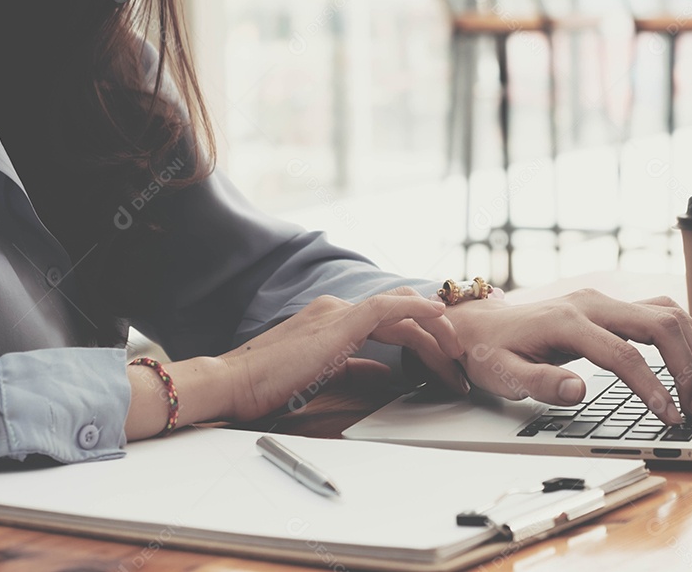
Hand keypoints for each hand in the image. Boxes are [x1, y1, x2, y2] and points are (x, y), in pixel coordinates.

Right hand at [218, 288, 462, 419]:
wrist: (233, 382)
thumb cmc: (267, 384)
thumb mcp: (322, 375)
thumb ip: (355, 368)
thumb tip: (384, 375)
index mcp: (333, 319)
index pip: (390, 320)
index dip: (422, 336)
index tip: (443, 359)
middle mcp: (337, 309)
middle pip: (402, 314)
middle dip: (436, 337)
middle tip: (457, 365)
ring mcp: (337, 312)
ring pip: (401, 311)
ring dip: (434, 334)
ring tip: (455, 358)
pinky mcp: (338, 322)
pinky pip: (387, 307)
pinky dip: (416, 309)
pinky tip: (439, 318)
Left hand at [443, 289, 691, 423]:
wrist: (477, 325)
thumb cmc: (489, 353)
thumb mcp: (503, 375)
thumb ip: (540, 383)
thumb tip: (578, 391)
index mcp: (566, 323)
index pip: (623, 355)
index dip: (653, 387)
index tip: (671, 417)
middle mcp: (590, 303)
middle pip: (658, 324)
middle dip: (685, 366)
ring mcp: (601, 300)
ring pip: (665, 311)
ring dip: (691, 347)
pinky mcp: (606, 304)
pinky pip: (657, 309)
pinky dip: (683, 330)